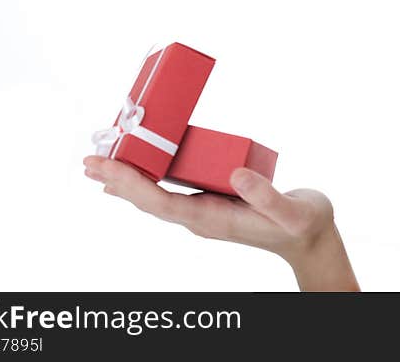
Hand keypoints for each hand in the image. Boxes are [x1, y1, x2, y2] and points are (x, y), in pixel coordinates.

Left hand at [82, 155, 335, 264]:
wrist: (312, 238)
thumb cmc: (303, 224)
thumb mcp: (292, 211)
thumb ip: (266, 196)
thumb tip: (234, 174)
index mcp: (212, 219)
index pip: (160, 202)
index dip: (130, 183)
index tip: (104, 167)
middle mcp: (202, 217)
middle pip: (149, 200)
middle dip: (118, 180)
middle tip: (88, 160)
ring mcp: (206, 211)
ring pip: (157, 196)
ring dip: (129, 179)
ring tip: (102, 164)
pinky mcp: (213, 202)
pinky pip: (173, 189)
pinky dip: (152, 177)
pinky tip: (143, 169)